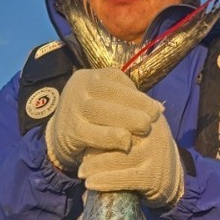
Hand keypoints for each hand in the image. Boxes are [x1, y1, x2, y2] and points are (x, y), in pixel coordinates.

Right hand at [45, 67, 159, 172]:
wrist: (60, 138)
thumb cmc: (93, 120)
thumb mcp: (108, 104)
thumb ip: (129, 103)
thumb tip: (160, 108)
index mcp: (90, 77)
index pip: (115, 80)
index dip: (138, 94)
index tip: (157, 109)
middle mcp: (78, 88)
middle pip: (107, 92)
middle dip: (134, 105)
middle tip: (153, 119)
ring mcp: (71, 108)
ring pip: (98, 110)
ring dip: (125, 119)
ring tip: (145, 128)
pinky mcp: (68, 130)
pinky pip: (89, 133)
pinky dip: (108, 137)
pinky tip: (125, 142)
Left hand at [78, 111, 183, 208]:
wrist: (170, 181)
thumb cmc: (143, 151)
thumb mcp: (137, 128)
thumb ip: (120, 114)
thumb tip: (86, 102)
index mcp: (149, 113)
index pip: (121, 108)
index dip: (100, 117)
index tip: (81, 123)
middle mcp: (155, 130)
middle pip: (120, 130)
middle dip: (96, 139)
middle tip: (77, 149)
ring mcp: (155, 153)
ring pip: (119, 156)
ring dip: (95, 165)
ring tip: (81, 171)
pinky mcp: (153, 176)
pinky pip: (125, 178)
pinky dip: (105, 181)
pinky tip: (90, 183)